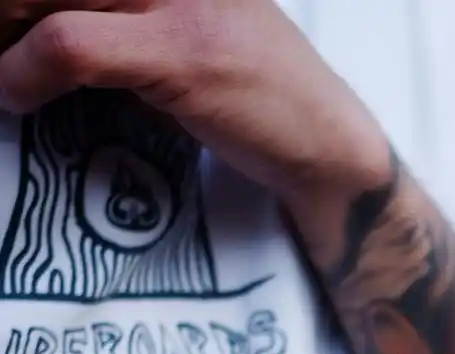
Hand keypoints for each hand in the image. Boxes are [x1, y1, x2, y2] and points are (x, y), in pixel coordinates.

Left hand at [0, 0, 390, 201]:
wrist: (326, 143)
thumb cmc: (257, 94)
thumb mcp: (181, 29)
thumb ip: (117, 14)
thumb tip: (25, 23)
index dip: (21, 4)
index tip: (9, 27)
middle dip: (6, 12)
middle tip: (2, 45)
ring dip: (2, 34)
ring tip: (5, 70)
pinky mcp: (181, 50)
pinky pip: (67, 44)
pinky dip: (22, 74)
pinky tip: (17, 95)